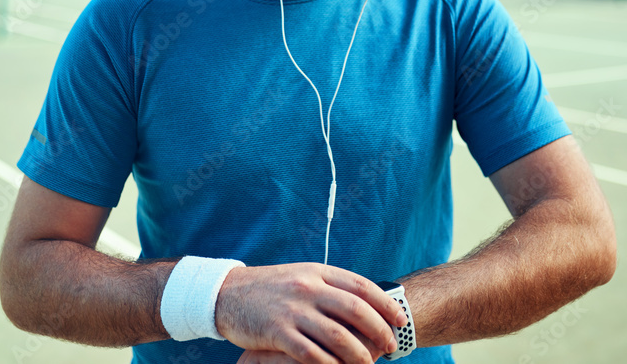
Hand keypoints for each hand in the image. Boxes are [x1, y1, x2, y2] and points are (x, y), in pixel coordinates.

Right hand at [216, 262, 405, 363]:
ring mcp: (292, 309)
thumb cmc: (269, 289)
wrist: (225, 294)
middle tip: (390, 347)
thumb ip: (328, 286)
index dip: (385, 303)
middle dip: (379, 331)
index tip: (400, 319)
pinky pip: (311, 354)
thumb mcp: (300, 276)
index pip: (360, 285)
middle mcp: (307, 287)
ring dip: (358, 355)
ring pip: (338, 335)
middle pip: (355, 310)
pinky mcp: (277, 331)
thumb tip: (363, 301)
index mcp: (316, 272)